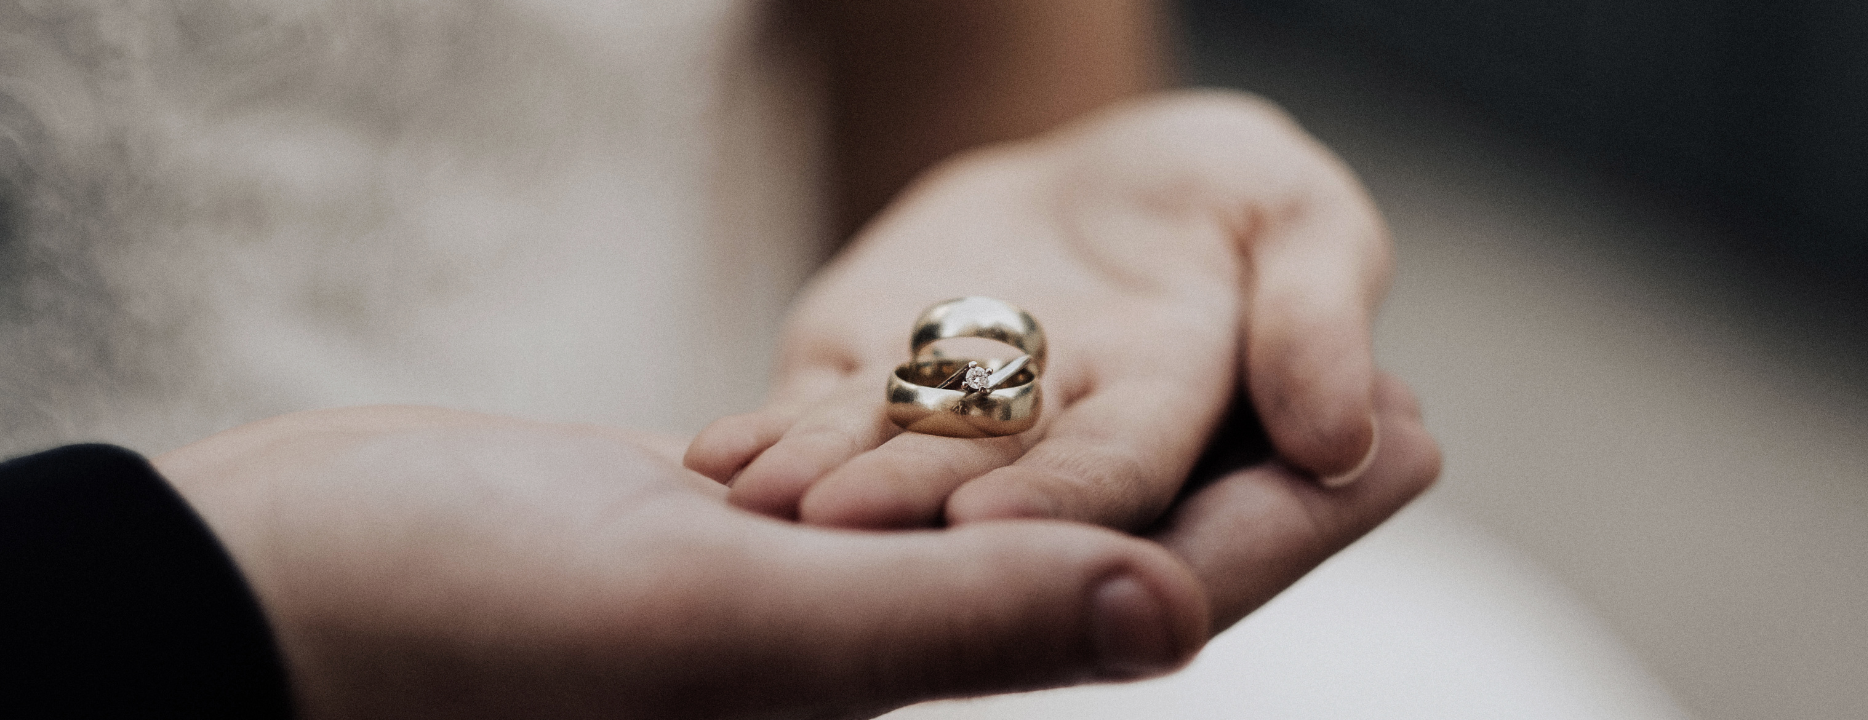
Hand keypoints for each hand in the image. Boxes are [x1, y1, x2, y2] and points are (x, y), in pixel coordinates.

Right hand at [155, 397, 1435, 718]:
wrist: (291, 600)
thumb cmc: (470, 632)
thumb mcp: (730, 620)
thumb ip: (954, 616)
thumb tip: (1174, 603)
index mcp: (899, 678)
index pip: (1148, 592)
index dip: (1298, 519)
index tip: (1421, 432)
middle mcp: (875, 647)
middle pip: (1112, 543)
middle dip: (1247, 470)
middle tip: (1371, 380)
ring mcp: (807, 586)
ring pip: (1022, 502)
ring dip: (1133, 432)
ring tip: (1232, 355)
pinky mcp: (736, 527)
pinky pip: (909, 468)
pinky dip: (990, 412)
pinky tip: (1034, 371)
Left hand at [687, 90, 1394, 529]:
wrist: (1096, 173)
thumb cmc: (1218, 196)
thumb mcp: (1298, 218)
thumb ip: (1320, 312)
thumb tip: (1349, 438)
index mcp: (1169, 416)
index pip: (1123, 474)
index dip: (1065, 500)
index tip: (995, 521)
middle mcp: (1052, 445)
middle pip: (985, 487)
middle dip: (914, 512)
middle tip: (838, 528)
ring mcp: (950, 426)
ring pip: (886, 463)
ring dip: (825, 487)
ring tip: (758, 498)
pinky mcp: (868, 390)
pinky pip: (819, 424)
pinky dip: (774, 443)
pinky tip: (720, 458)